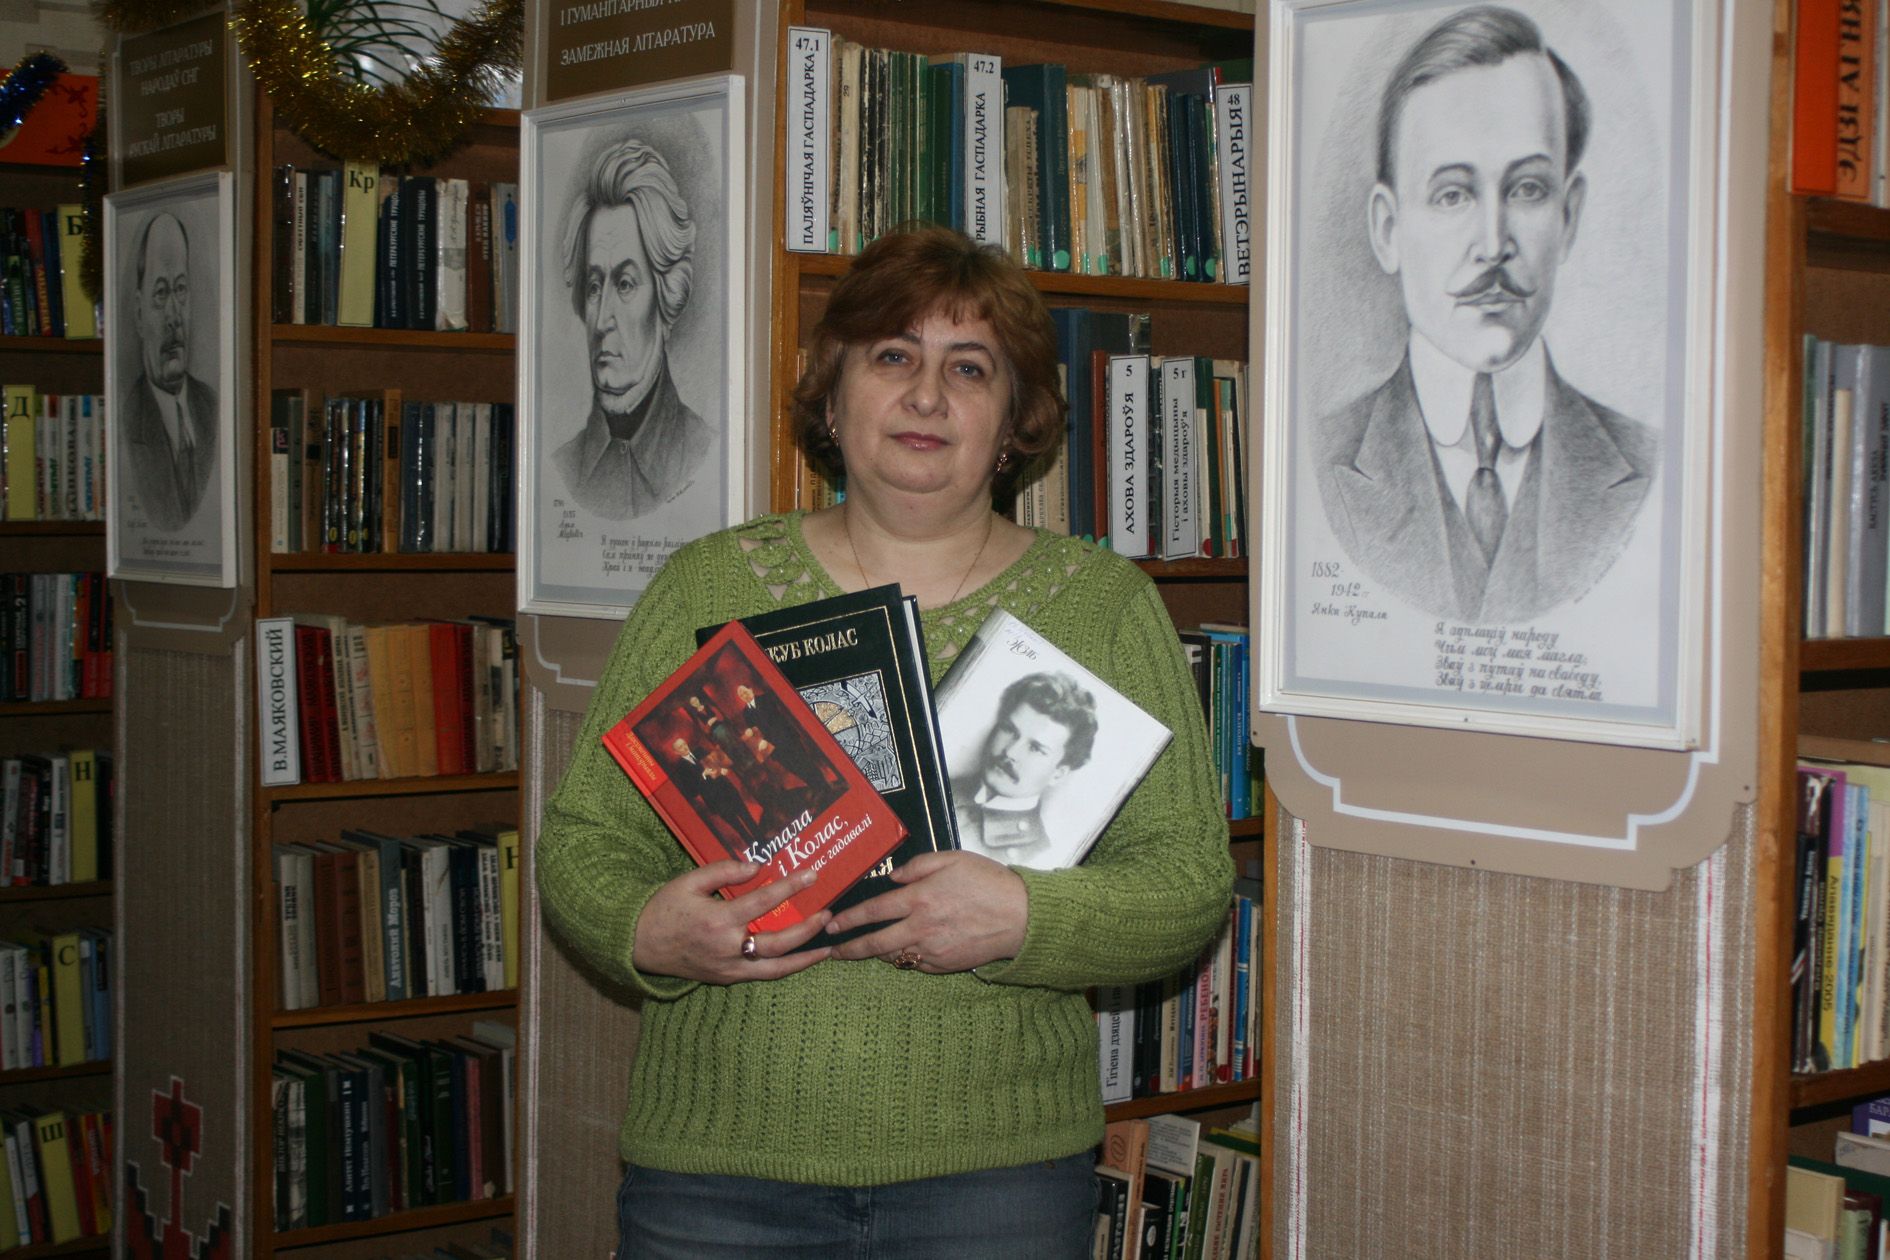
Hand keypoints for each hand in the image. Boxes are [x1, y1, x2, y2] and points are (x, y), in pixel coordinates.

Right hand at [632, 860, 831, 983]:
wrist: (638, 945)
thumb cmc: (664, 908)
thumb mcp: (689, 881)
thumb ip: (724, 872)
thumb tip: (757, 867)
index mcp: (719, 920)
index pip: (764, 901)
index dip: (791, 887)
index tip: (812, 875)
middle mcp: (727, 948)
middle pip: (779, 942)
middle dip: (808, 929)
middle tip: (828, 914)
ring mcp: (728, 968)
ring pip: (776, 969)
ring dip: (804, 959)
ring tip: (828, 947)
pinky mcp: (727, 978)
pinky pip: (762, 975)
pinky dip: (784, 967)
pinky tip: (800, 958)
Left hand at [826, 851, 1027, 972]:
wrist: (1021, 916)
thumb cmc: (990, 882)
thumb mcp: (953, 859)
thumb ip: (919, 865)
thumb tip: (895, 877)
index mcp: (920, 898)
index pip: (874, 911)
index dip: (849, 919)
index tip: (832, 924)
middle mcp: (921, 927)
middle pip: (875, 943)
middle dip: (849, 948)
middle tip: (832, 951)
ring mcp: (933, 950)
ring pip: (893, 957)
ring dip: (874, 954)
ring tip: (862, 950)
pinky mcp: (945, 965)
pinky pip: (916, 965)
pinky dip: (905, 959)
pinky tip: (901, 952)